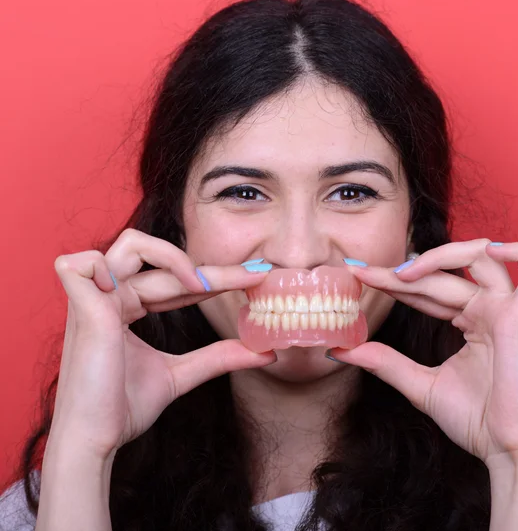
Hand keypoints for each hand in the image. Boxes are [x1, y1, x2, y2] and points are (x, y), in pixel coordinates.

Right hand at [50, 228, 274, 459]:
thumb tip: (266, 352)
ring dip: (171, 256)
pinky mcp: (82, 307)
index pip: (178, 282)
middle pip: (168, 266)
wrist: (96, 441)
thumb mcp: (180, 373)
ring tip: (200, 285)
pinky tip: (140, 290)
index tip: (255, 277)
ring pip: (131, 244)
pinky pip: (84, 263)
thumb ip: (219, 356)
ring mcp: (95, 298)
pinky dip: (107, 266)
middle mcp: (112, 296)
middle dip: (217, 271)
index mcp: (127, 307)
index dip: (216, 278)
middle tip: (257, 274)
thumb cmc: (124, 408)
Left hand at [329, 239, 517, 468]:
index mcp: (469, 321)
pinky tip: (489, 251)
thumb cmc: (474, 420)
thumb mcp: (418, 384)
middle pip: (441, 275)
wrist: (507, 452)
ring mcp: (506, 310)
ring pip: (479, 258)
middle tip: (362, 273)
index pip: (426, 289)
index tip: (358, 275)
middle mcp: (488, 309)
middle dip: (398, 272)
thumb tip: (342, 350)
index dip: (392, 280)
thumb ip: (384, 362)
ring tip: (402, 274)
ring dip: (440, 256)